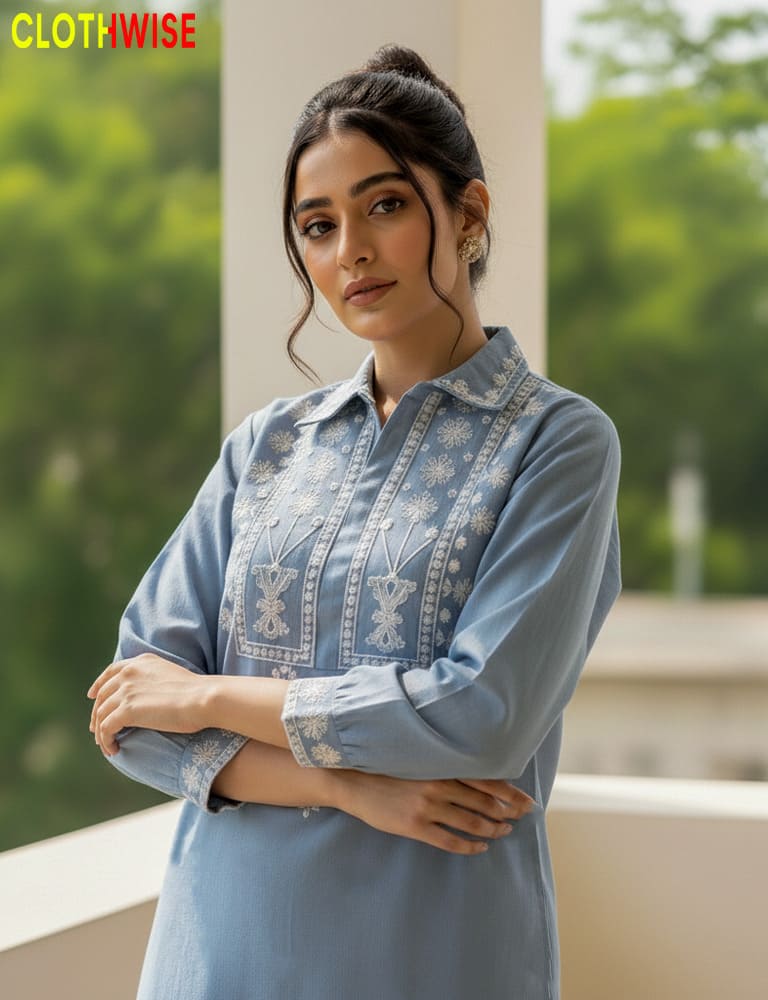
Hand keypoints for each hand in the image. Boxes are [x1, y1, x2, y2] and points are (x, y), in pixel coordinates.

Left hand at [87, 653, 207, 755]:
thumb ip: (153, 679)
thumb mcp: (170, 675)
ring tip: (106, 744)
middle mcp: (129, 673)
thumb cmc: (196, 692)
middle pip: (102, 695)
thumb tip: (146, 696)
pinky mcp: (126, 710)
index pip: (111, 671)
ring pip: (101, 714)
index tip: (92, 696)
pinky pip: (106, 729)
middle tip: (96, 729)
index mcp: (141, 662)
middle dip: (96, 713)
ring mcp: (126, 691)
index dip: (98, 685)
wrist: (202, 698)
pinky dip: (106, 741)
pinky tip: (113, 749)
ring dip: (100, 732)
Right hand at [332, 771, 534, 854]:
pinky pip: (450, 841)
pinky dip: (469, 847)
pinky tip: (479, 848)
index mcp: (441, 765)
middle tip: (521, 818)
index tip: (528, 801)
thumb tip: (474, 774)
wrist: (354, 780)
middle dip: (507, 812)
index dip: (509, 793)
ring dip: (492, 830)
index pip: (486, 779)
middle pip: (484, 802)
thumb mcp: (418, 759)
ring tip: (504, 832)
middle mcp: (439, 784)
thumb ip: (443, 766)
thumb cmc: (387, 767)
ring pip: (471, 823)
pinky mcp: (415, 826)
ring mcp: (427, 807)